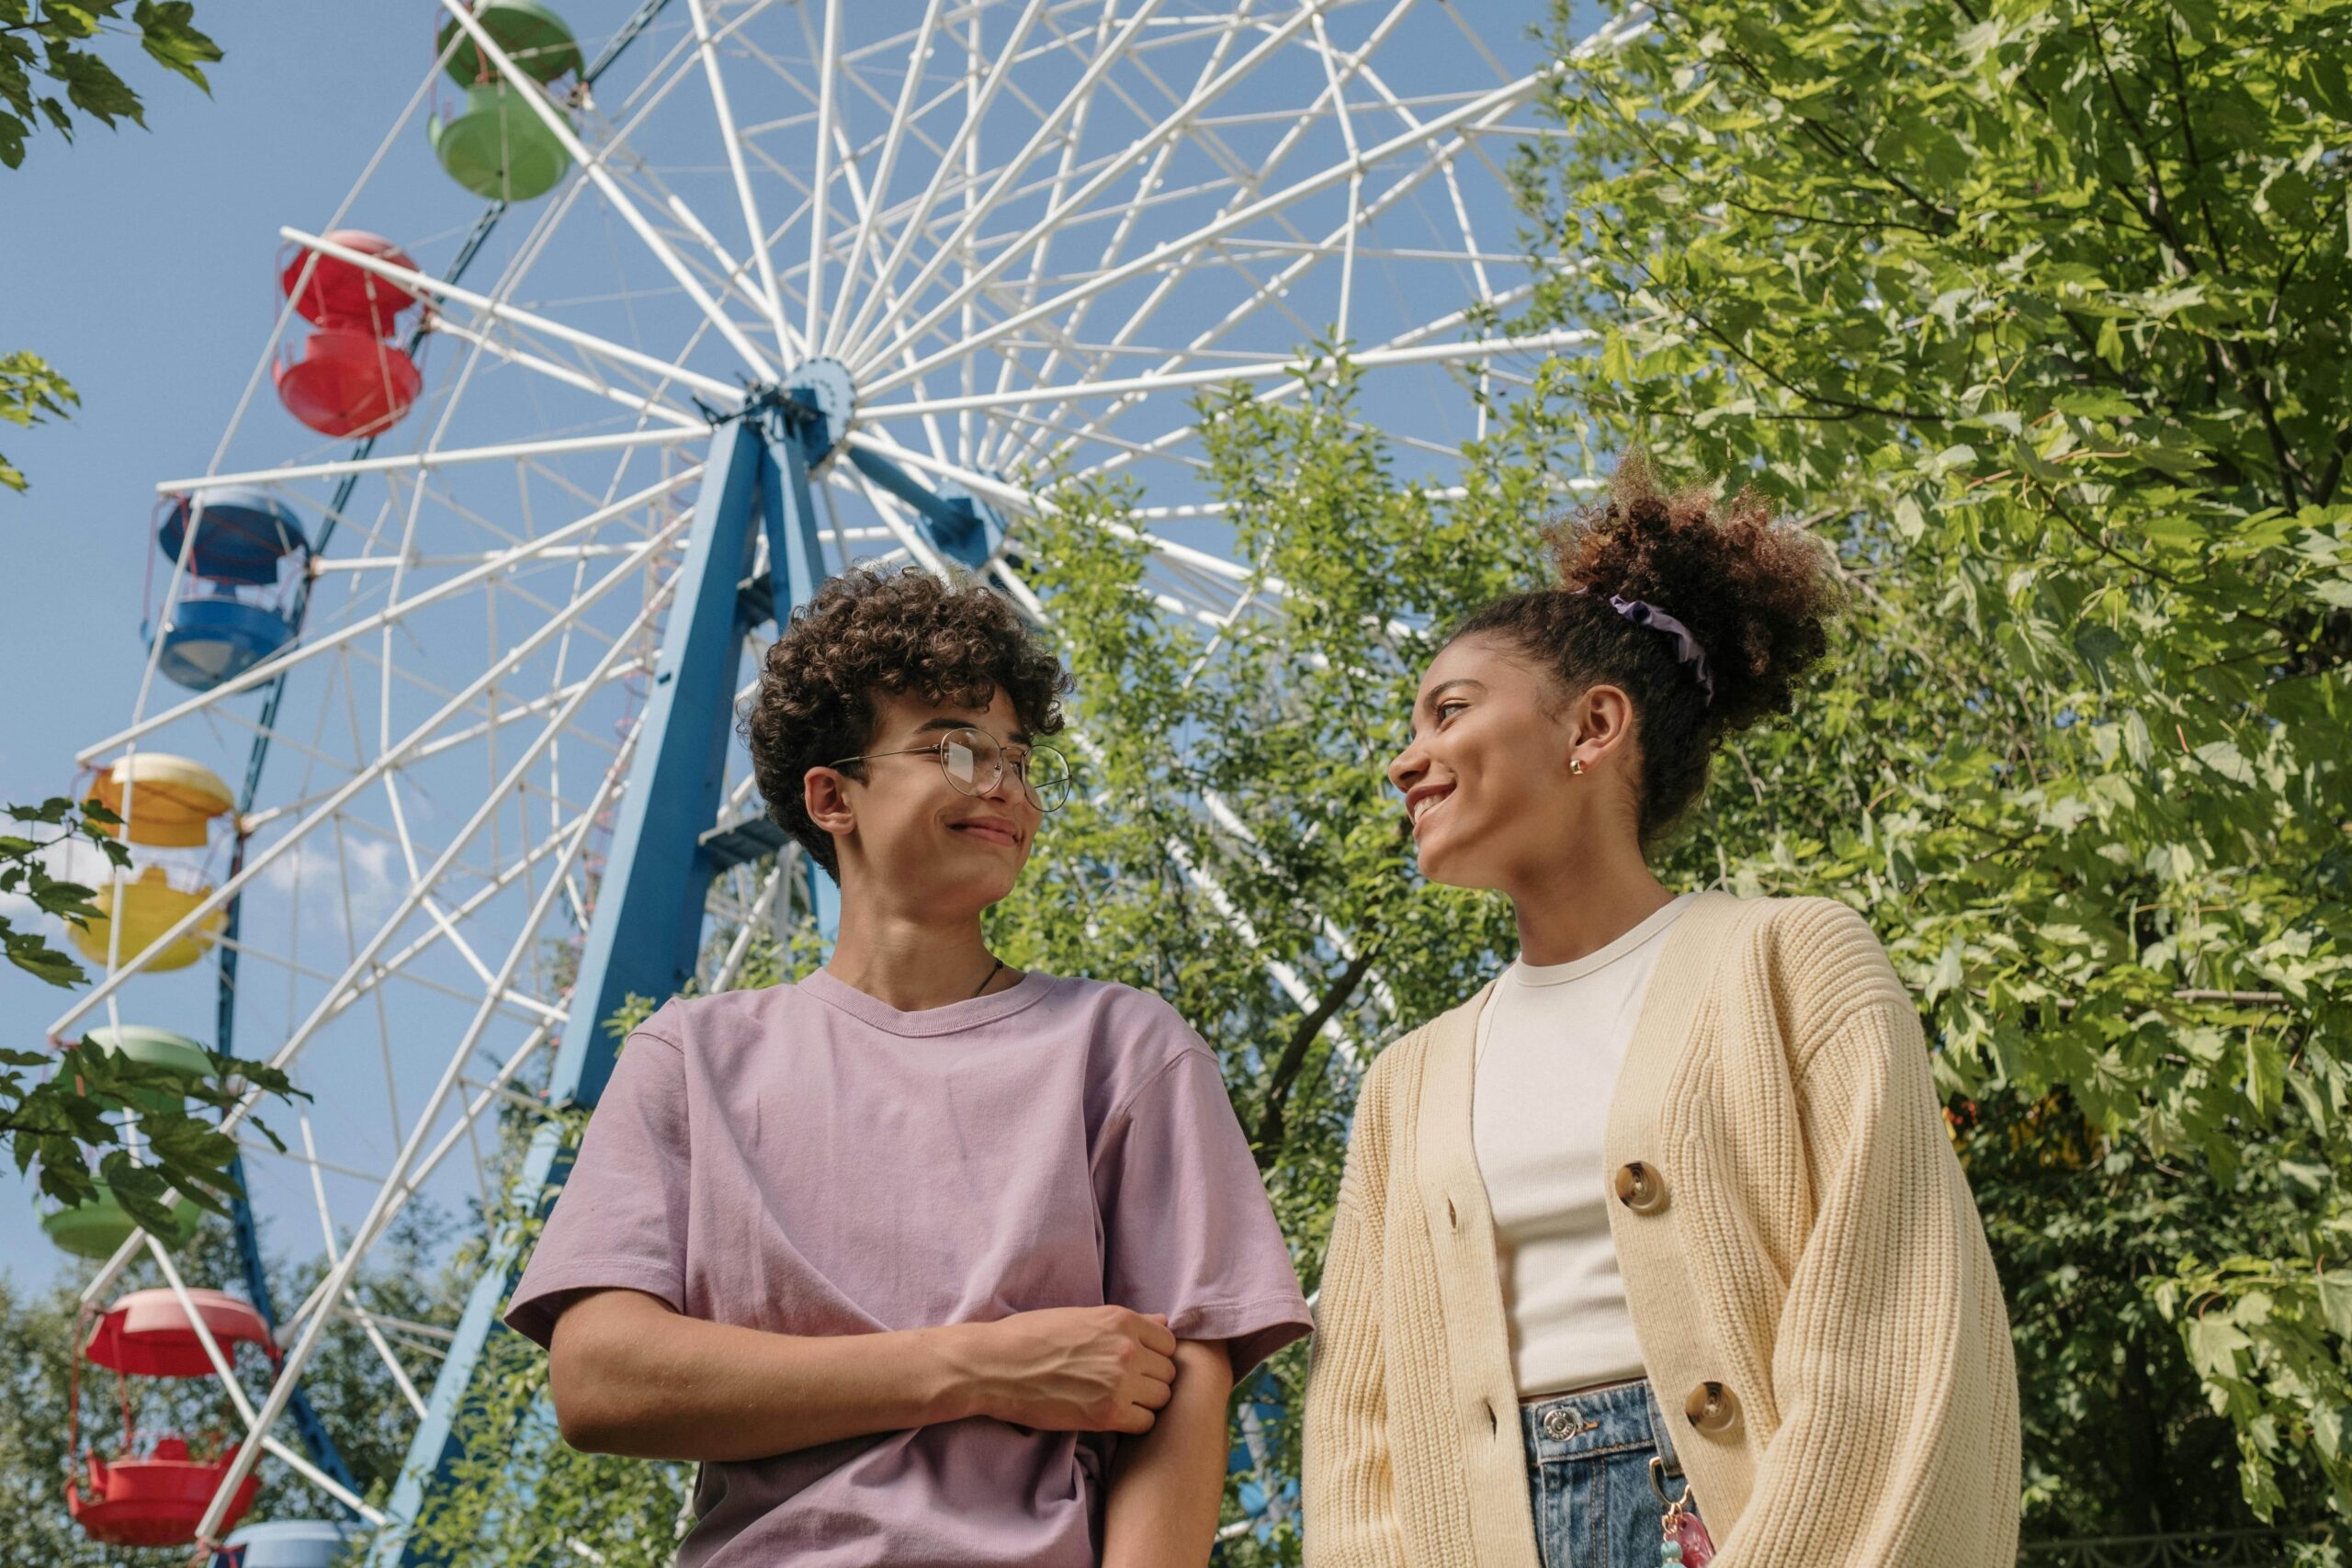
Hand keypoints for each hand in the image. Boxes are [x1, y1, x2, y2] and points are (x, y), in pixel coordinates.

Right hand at [949, 1306, 1179, 1434]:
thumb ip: (1127, 1322)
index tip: (1136, 1364)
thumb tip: (1164, 1320)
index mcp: (1121, 1319)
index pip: (1169, 1343)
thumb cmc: (1030, 1336)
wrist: (994, 1365)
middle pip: (1169, 1373)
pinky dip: (1133, 1422)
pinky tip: (1111, 1415)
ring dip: (1144, 1402)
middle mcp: (1127, 1349)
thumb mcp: (1081, 1316)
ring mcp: (1120, 1382)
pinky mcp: (1107, 1414)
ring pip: (1161, 1399)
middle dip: (1151, 1380)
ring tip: (1117, 1401)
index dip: (1154, 1356)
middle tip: (1125, 1386)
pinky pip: (1145, 1423)